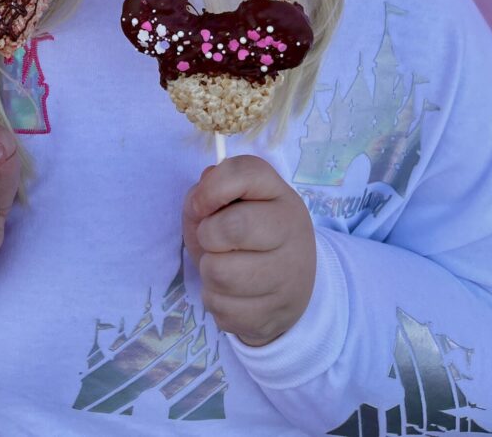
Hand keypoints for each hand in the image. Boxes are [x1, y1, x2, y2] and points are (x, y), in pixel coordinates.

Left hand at [182, 155, 315, 346]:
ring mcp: (287, 280)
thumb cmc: (252, 232)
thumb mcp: (237, 201)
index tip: (202, 204)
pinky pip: (221, 309)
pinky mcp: (273, 317)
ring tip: (223, 267)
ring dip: (208, 271)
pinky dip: (215, 300)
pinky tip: (232, 293)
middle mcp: (292, 234)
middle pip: (230, 228)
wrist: (291, 284)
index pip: (243, 174)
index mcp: (282, 198)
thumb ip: (213, 189)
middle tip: (213, 240)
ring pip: (218, 274)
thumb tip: (198, 200)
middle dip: (207, 235)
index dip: (210, 189)